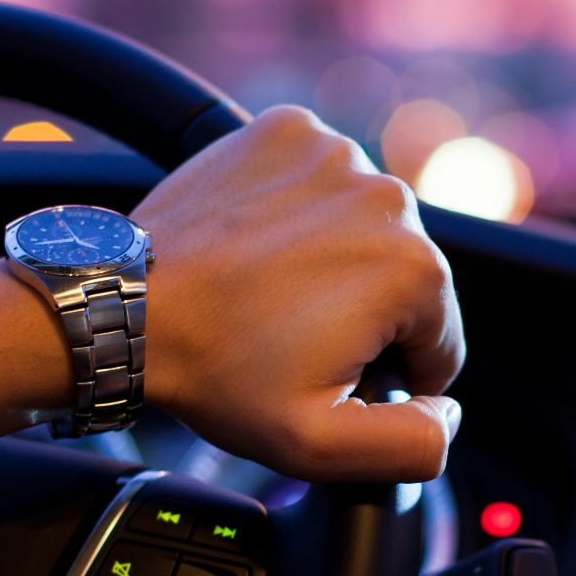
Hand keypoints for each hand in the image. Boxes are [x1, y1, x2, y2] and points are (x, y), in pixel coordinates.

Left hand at [0, 105, 464, 482]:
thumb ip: (413, 444)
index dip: (389, 375)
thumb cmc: (216, 372)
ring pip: (364, 225)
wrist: (126, 306)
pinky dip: (299, 208)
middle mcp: (388, 196)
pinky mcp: (288, 129)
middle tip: (289, 336)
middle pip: (405, 278)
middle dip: (362, 313)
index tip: (327, 373)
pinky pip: (319, 178)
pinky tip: (258, 244)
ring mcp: (335, 152)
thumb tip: (449, 412)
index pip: (440, 342)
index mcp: (414, 270)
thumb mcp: (320, 446)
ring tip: (268, 291)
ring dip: (334, 258)